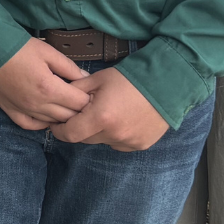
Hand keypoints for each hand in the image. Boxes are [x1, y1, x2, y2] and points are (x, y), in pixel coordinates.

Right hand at [0, 38, 92, 129]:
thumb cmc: (17, 47)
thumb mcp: (47, 51)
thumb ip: (69, 67)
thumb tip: (85, 79)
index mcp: (49, 88)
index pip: (80, 102)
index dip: (90, 98)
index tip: (92, 91)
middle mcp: (38, 104)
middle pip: (69, 116)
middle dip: (80, 109)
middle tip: (82, 98)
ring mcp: (24, 110)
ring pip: (53, 123)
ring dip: (64, 116)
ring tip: (68, 105)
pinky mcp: (11, 111)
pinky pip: (31, 125)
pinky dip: (43, 123)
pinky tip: (47, 115)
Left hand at [50, 67, 169, 150]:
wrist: (167, 84)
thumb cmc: (130, 78)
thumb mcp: (97, 79)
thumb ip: (75, 91)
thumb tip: (59, 99)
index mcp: (100, 118)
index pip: (70, 134)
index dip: (59, 129)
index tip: (56, 123)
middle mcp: (114, 134)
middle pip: (85, 138)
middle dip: (79, 127)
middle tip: (83, 113)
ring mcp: (129, 142)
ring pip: (102, 141)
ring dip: (98, 131)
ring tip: (106, 113)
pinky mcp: (140, 145)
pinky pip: (119, 143)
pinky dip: (115, 135)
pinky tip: (121, 119)